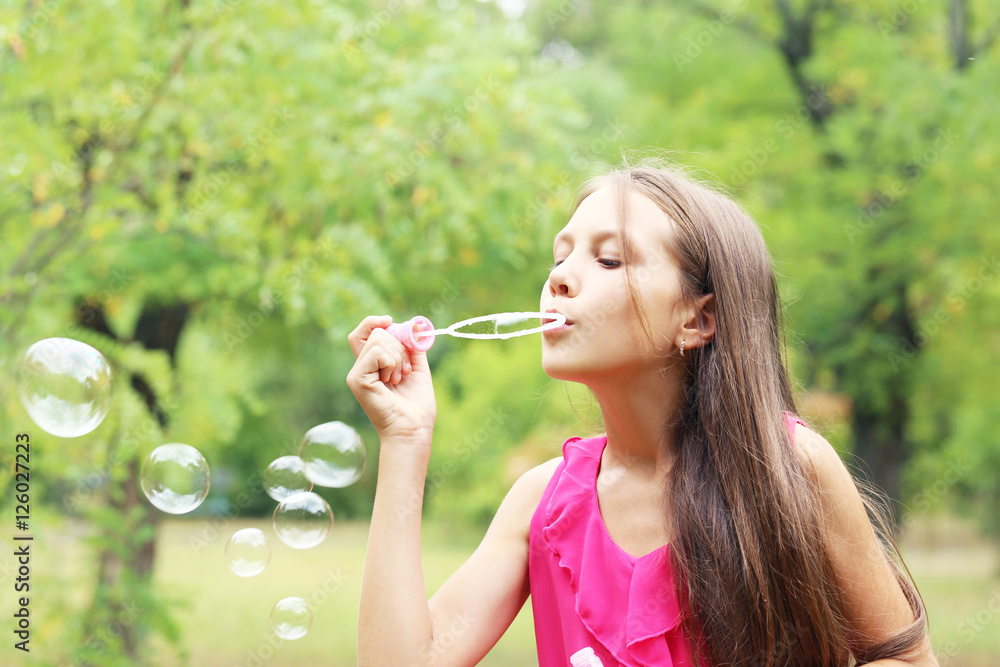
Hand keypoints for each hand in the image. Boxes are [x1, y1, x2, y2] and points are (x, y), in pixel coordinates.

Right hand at [346, 316, 436, 446]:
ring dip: (398, 357)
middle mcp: (361, 367)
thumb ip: (413, 347)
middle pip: (375, 332)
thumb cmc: (416, 405)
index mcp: (373, 364)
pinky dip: (391, 363)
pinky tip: (392, 382)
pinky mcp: (357, 380)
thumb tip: (412, 326)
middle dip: (400, 345)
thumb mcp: (417, 369)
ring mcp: (357, 373)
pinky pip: (376, 353)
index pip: (364, 332)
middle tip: (405, 371)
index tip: (391, 321)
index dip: (375, 322)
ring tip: (399, 379)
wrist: (414, 428)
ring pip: (378, 339)